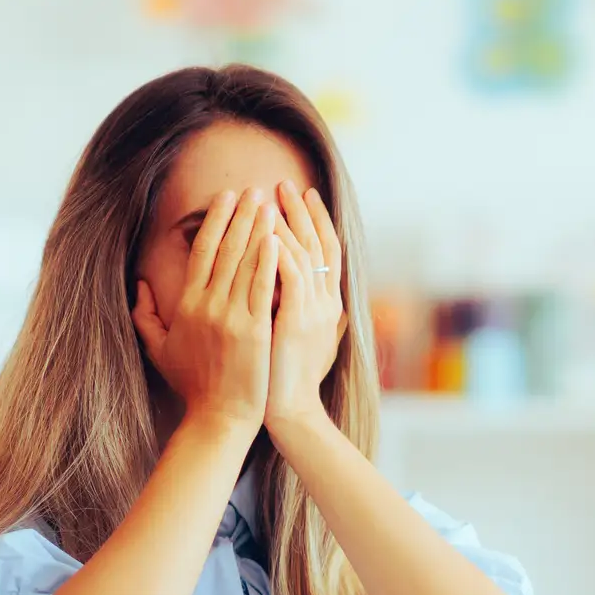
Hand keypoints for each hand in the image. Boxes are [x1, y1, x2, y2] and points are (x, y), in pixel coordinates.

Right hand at [133, 189, 281, 433]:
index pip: (202, 251)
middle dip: (241, 216)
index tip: (227, 198)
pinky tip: (278, 239)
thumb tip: (139, 284)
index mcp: (187, 304)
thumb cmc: (191, 385)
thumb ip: (144, 314)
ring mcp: (233, 318)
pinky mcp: (256, 331)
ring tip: (270, 204)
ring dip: (258, 230)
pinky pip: (264, 289)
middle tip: (254, 189)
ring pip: (246, 264)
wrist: (218, 417)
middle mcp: (208, 306)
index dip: (215, 221)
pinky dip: (270, 262)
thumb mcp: (159, 349)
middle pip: (226, 250)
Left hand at [266, 180, 346, 432]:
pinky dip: (281, 253)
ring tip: (271, 197)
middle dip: (300, 212)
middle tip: (284, 183)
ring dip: (287, 224)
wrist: (289, 411)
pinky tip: (268, 232)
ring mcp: (314, 311)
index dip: (314, 222)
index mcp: (325, 304)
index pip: (324, 251)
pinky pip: (292, 277)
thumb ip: (299, 310)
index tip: (302, 196)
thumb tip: (294, 290)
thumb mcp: (301, 340)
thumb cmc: (286, 380)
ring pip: (304, 255)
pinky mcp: (296, 321)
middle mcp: (325, 303)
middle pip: (316, 244)